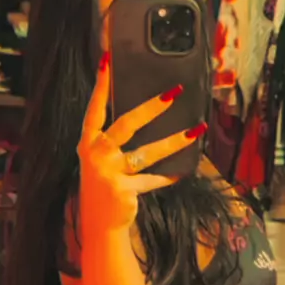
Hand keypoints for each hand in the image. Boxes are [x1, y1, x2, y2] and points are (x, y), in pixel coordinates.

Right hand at [77, 53, 206, 232]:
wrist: (99, 225)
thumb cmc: (104, 186)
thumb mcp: (103, 160)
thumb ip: (116, 140)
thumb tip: (146, 111)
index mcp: (88, 143)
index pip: (95, 108)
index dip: (102, 85)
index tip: (108, 59)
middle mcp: (95, 155)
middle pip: (126, 124)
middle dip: (151, 108)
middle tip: (173, 93)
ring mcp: (109, 173)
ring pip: (147, 153)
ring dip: (173, 141)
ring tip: (196, 130)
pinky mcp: (124, 190)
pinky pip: (153, 180)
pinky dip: (168, 176)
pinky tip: (181, 171)